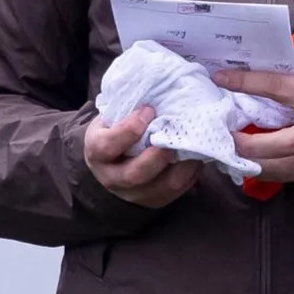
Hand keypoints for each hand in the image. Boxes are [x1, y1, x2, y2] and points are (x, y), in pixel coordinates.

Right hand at [83, 106, 199, 209]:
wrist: (108, 161)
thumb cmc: (112, 131)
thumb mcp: (109, 119)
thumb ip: (126, 110)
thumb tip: (156, 93)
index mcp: (96, 152)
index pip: (108, 146)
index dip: (129, 129)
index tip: (148, 110)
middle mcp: (112, 178)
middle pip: (135, 175)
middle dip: (157, 156)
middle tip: (173, 137)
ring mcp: (133, 194)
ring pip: (162, 188)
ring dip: (182, 168)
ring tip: (194, 147)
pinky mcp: (153, 201)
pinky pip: (176, 193)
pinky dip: (190, 175)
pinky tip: (196, 158)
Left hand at [214, 67, 293, 189]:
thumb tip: (281, 67)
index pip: (274, 88)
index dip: (245, 82)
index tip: (220, 78)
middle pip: (269, 145)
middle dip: (241, 143)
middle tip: (223, 136)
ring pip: (278, 170)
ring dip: (254, 164)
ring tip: (235, 156)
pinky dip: (278, 174)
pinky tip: (263, 167)